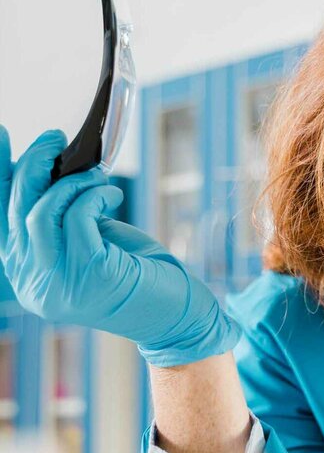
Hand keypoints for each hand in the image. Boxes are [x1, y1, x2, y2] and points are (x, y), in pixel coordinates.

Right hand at [0, 126, 240, 366]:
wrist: (177, 317)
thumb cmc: (138, 276)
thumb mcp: (92, 241)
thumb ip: (66, 216)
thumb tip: (57, 167)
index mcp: (28, 273)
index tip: (0, 134)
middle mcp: (33, 283)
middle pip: (16, 211)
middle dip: (35, 164)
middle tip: (55, 138)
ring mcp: (59, 284)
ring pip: (40, 214)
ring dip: (69, 182)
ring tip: (97, 174)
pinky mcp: (91, 276)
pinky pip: (78, 218)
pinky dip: (94, 196)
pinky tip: (111, 195)